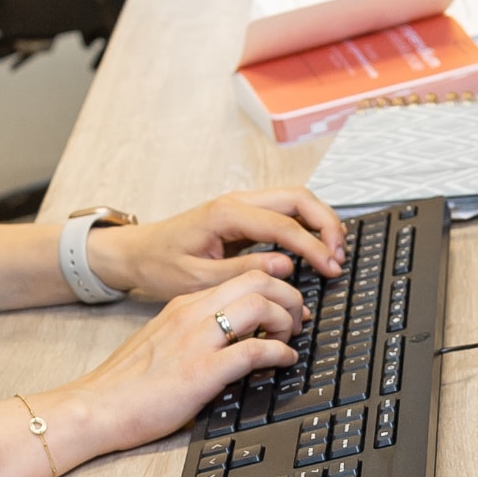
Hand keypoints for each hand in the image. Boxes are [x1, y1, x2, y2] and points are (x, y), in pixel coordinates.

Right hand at [59, 265, 306, 452]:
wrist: (94, 407)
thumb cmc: (124, 385)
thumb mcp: (160, 343)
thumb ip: (192, 334)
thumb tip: (227, 341)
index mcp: (183, 306)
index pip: (239, 277)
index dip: (272, 287)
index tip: (284, 305)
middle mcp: (192, 314)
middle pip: (258, 280)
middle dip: (288, 295)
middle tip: (297, 319)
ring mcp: (197, 340)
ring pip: (261, 304)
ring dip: (287, 319)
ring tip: (291, 338)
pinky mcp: (202, 371)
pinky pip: (255, 349)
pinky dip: (279, 352)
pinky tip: (284, 362)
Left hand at [93, 189, 347, 299]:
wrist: (137, 252)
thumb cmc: (161, 264)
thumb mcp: (197, 278)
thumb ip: (242, 271)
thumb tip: (285, 267)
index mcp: (226, 214)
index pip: (284, 225)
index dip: (313, 247)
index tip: (330, 268)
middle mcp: (237, 202)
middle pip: (298, 199)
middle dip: (326, 224)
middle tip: (340, 256)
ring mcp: (242, 205)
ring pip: (295, 201)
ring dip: (319, 222)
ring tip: (334, 253)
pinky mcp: (243, 216)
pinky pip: (284, 212)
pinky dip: (306, 225)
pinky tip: (315, 247)